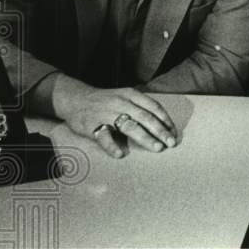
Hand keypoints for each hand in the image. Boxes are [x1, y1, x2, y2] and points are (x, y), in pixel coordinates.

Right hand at [51, 75, 177, 157]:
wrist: (74, 99)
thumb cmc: (106, 102)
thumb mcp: (124, 97)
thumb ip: (141, 109)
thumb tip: (163, 127)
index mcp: (130, 95)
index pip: (153, 106)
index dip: (165, 120)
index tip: (174, 132)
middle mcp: (120, 102)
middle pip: (145, 117)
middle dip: (160, 131)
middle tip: (170, 143)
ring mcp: (106, 113)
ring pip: (129, 126)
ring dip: (145, 137)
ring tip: (157, 147)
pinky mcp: (92, 125)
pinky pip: (103, 136)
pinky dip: (112, 145)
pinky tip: (120, 154)